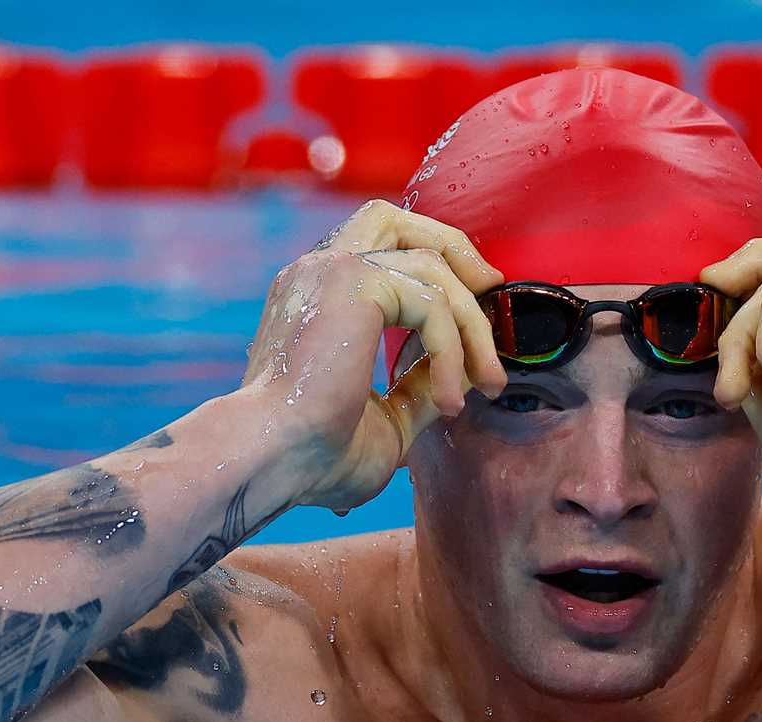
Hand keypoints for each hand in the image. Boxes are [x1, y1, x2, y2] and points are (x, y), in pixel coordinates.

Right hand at [240, 200, 505, 511]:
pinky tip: (449, 400)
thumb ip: (421, 389)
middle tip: (493, 295)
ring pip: (431, 266)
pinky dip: (453, 350)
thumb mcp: (388, 420)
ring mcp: (331, 271)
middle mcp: (318, 272)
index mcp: (317, 297)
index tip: (476, 315)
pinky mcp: (351, 283)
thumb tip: (465, 376)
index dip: (436, 270)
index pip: (380, 249)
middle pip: (397, 221)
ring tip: (488, 383)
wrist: (268, 461)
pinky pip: (430, 302)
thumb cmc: (311, 457)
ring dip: (472, 325)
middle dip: (455, 251)